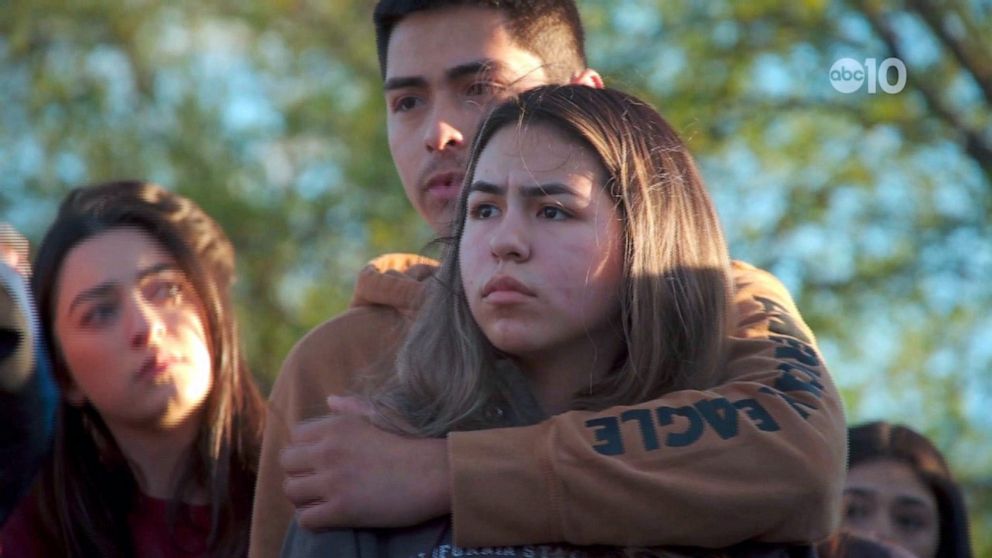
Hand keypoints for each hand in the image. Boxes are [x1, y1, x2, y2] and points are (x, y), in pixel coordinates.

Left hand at [280, 395, 451, 529]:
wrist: (434, 473)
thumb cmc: (410, 444)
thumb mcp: (379, 416)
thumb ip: (351, 407)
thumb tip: (330, 399)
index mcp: (337, 426)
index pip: (295, 436)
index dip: (306, 449)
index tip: (320, 459)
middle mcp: (329, 450)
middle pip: (286, 463)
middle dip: (299, 472)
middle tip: (317, 482)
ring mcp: (333, 481)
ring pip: (291, 491)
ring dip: (303, 497)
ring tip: (321, 499)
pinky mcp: (341, 510)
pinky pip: (304, 519)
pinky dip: (313, 519)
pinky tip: (329, 515)